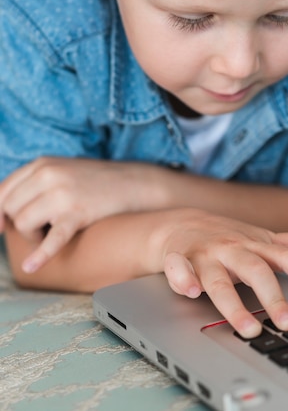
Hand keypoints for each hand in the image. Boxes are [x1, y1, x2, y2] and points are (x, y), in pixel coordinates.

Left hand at [0, 156, 158, 272]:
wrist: (132, 183)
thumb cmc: (94, 182)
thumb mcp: (61, 171)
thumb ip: (34, 183)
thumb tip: (2, 213)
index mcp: (42, 164)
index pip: (3, 190)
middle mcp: (48, 175)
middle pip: (10, 209)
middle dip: (19, 224)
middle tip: (40, 227)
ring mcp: (62, 193)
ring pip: (23, 224)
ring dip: (33, 235)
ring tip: (52, 231)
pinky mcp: (77, 213)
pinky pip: (52, 239)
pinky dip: (39, 255)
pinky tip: (30, 266)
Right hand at [161, 210, 287, 337]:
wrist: (179, 225)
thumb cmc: (227, 238)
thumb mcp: (263, 238)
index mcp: (255, 245)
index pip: (285, 255)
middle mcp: (232, 249)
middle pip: (254, 270)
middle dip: (272, 296)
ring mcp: (206, 255)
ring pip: (218, 280)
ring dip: (233, 304)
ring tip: (249, 328)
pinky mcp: (180, 260)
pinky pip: (178, 268)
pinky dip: (182, 278)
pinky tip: (190, 291)